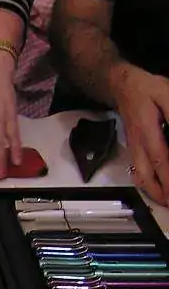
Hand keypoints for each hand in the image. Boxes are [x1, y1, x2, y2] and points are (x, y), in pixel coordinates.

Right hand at [111, 65, 168, 204]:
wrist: (123, 87)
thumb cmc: (147, 89)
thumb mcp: (167, 93)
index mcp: (148, 132)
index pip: (161, 160)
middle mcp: (139, 145)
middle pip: (147, 175)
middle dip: (161, 192)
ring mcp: (134, 148)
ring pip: (140, 176)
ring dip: (152, 192)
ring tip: (164, 201)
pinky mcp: (133, 148)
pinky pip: (137, 171)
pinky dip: (145, 184)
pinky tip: (152, 189)